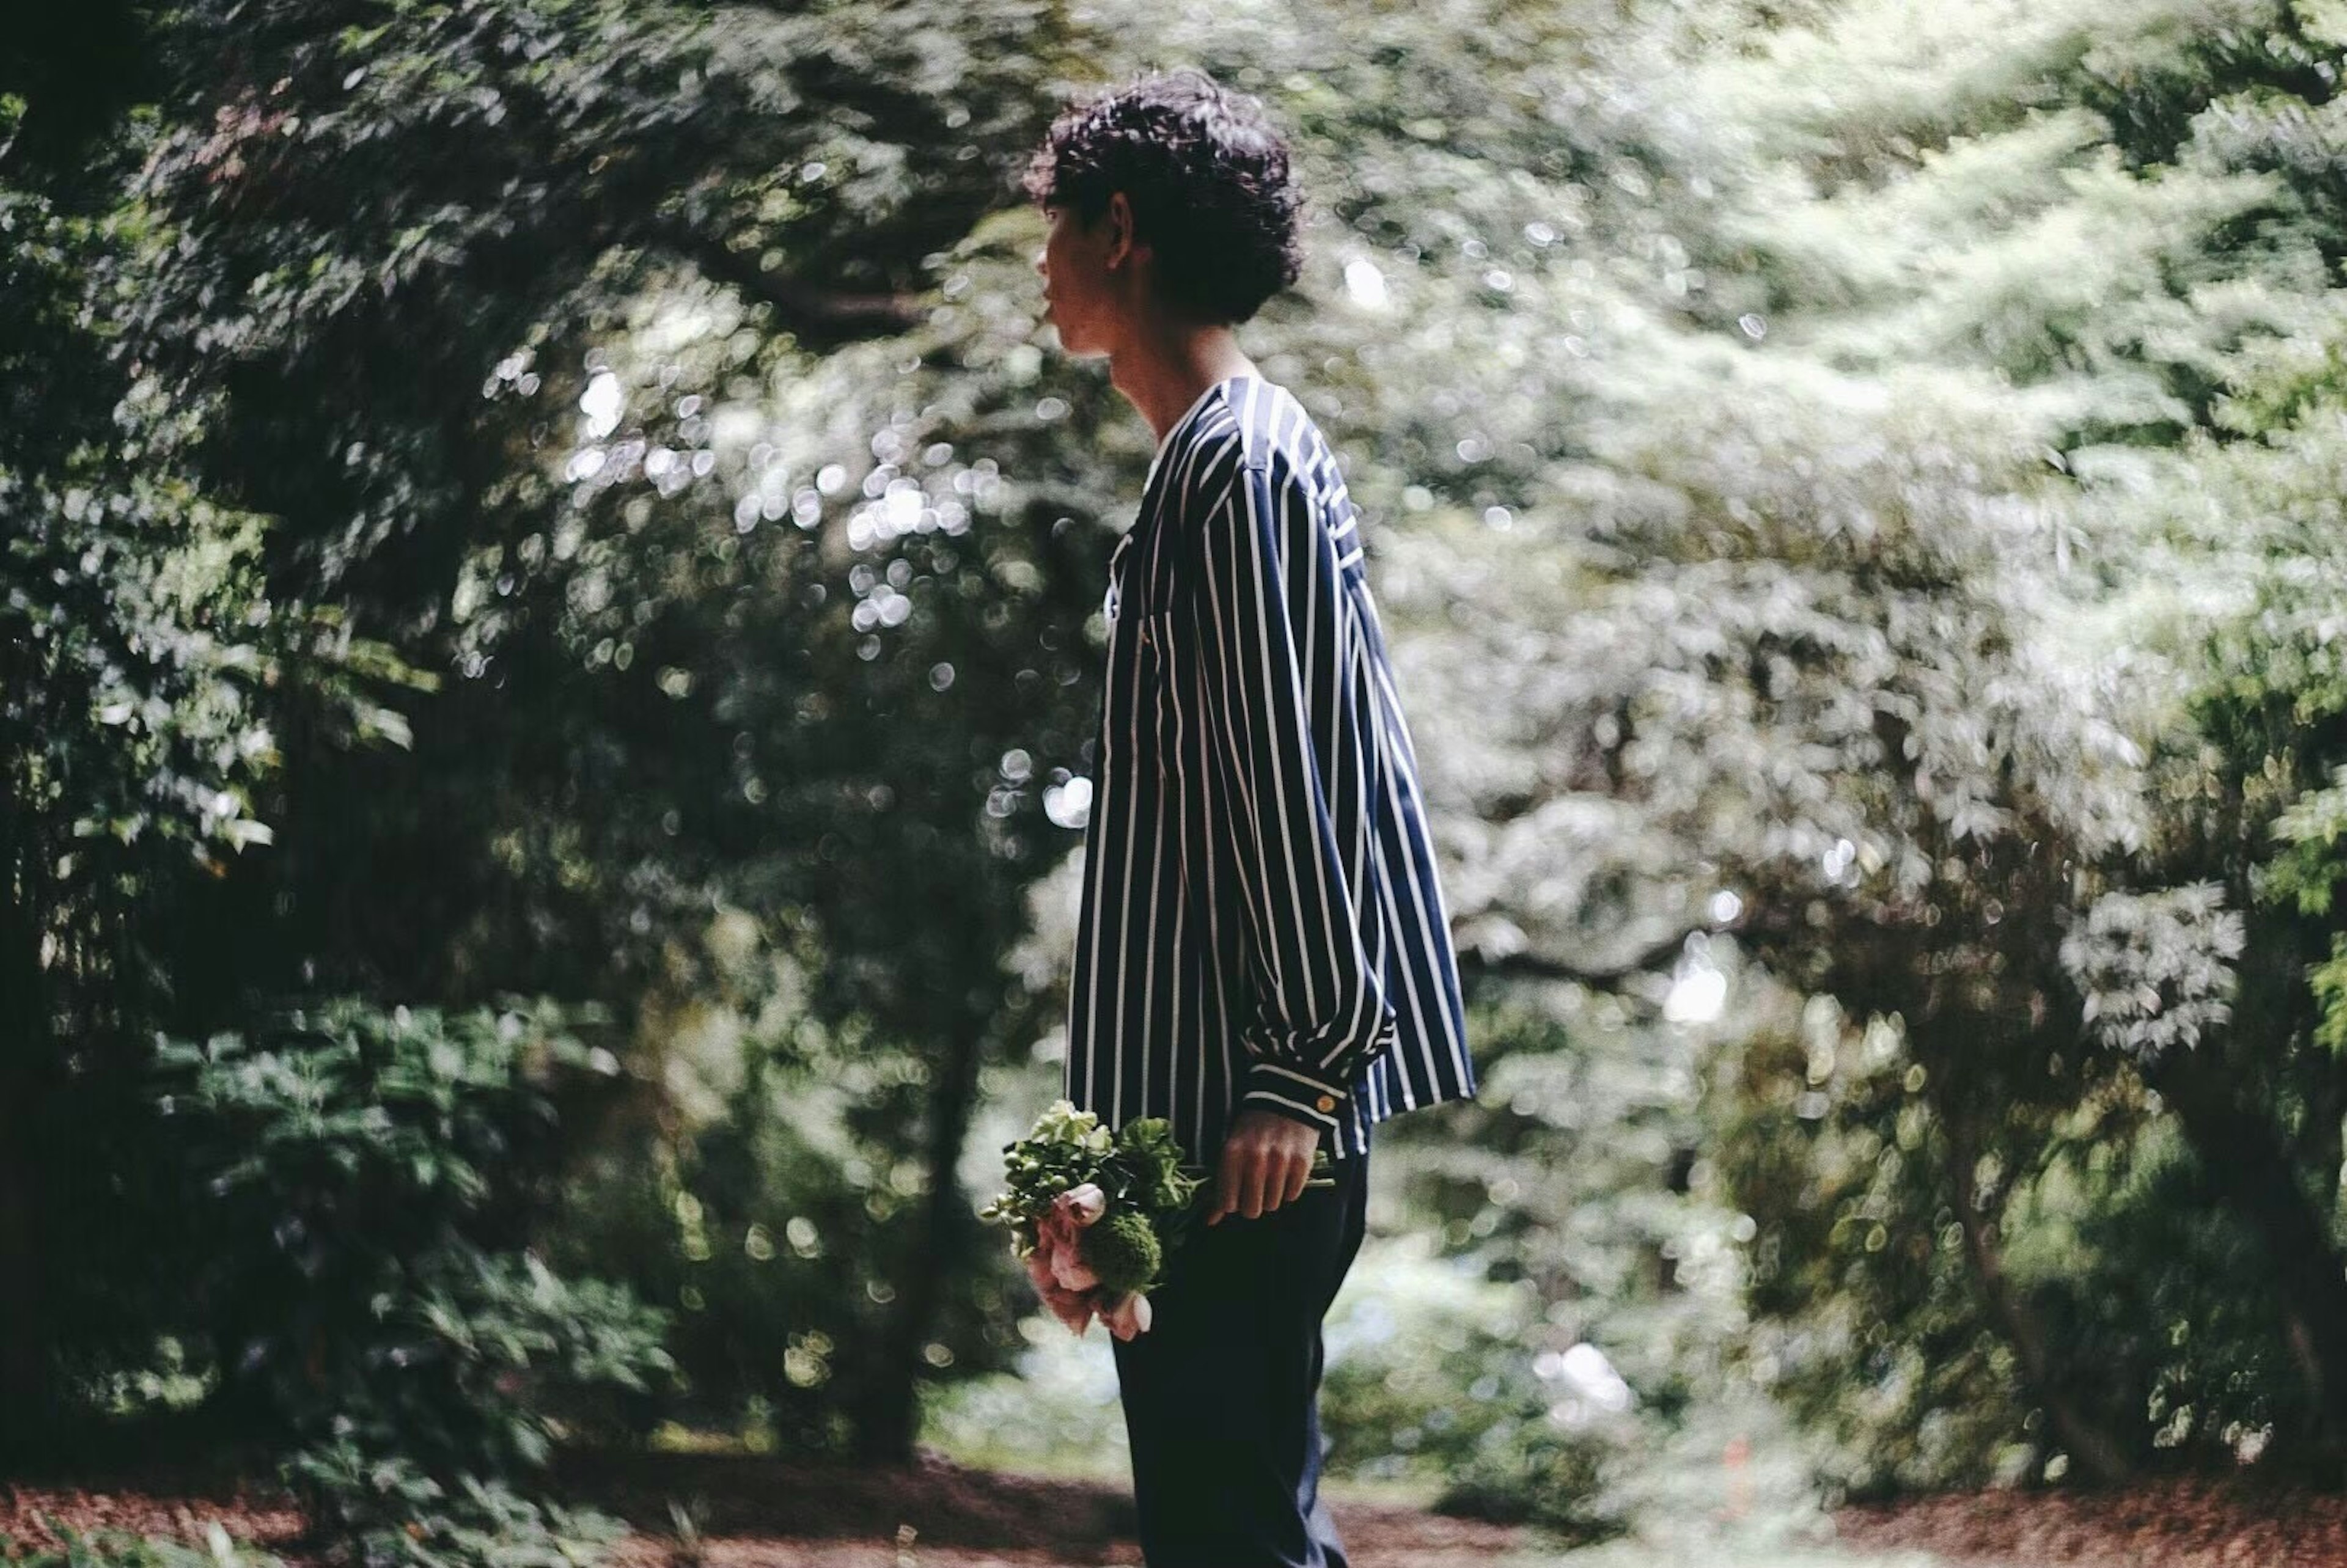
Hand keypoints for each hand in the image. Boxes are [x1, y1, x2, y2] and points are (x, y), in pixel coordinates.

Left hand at [1207, 1108, 1321, 1224]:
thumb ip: (1221, 1185)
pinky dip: (1289, 1187)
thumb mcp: (1232, 1150)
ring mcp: (1280, 1161)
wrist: (1286, 1102)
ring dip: (1271, 1195)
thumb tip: (1210, 1220)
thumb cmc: (1253, 1130)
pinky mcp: (1301, 1163)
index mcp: (1232, 1154)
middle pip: (1251, 1210)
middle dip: (1253, 1203)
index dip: (1232, 1203)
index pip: (1227, 1203)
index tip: (1236, 1194)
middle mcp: (1255, 1159)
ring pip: (1272, 1205)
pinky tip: (1286, 1170)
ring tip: (1272, 1174)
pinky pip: (1292, 1196)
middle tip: (1255, 1188)